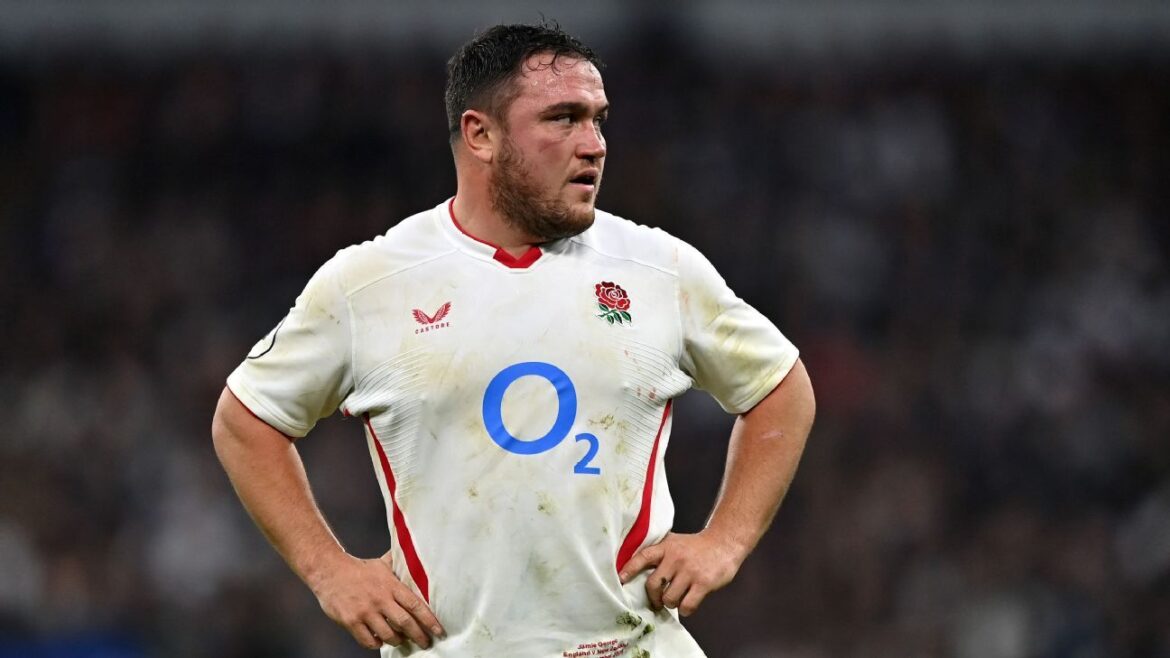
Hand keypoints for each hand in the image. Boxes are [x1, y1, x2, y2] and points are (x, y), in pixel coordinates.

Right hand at [310, 551, 443, 649]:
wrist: (329, 571)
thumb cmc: (359, 568)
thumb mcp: (381, 563)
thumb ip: (398, 564)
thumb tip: (413, 554)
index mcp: (391, 585)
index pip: (415, 605)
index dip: (429, 620)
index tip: (439, 630)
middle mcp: (380, 599)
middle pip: (405, 623)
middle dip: (418, 636)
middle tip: (426, 643)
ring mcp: (365, 612)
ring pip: (388, 635)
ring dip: (398, 640)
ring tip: (401, 640)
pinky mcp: (351, 621)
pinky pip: (368, 641)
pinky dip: (377, 644)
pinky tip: (380, 640)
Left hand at [618, 531, 745, 616]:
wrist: (725, 543)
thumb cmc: (697, 546)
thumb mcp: (675, 542)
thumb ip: (660, 553)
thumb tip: (636, 568)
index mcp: (666, 547)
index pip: (643, 557)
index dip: (630, 569)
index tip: (621, 579)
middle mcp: (676, 558)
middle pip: (653, 585)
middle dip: (654, 597)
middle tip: (658, 601)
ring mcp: (689, 571)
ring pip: (669, 598)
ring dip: (671, 603)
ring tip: (678, 598)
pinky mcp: (703, 583)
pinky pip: (686, 605)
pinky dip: (685, 609)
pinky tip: (688, 603)